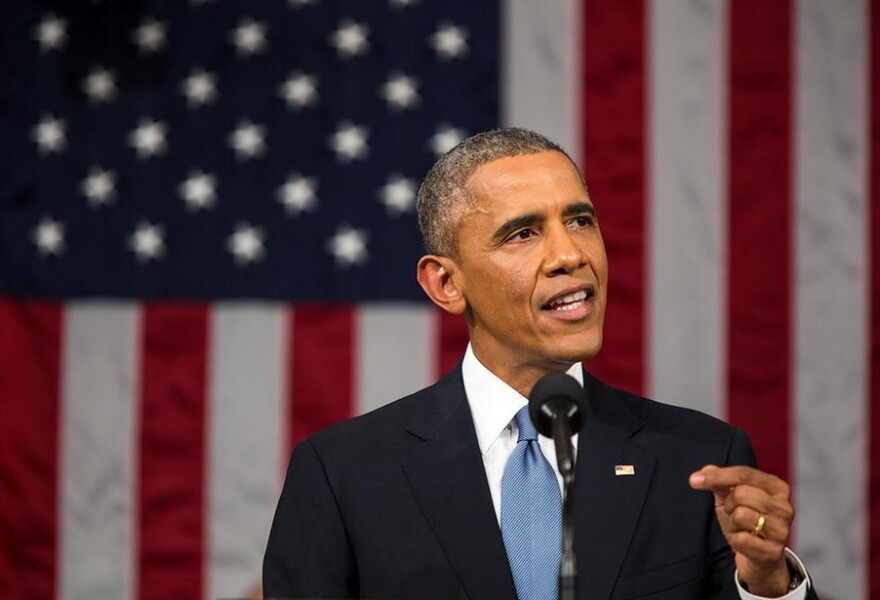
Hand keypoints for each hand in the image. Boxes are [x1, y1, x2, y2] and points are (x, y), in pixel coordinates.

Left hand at [689, 465, 792, 596]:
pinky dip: (736, 540)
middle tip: (735, 514)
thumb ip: (720, 482)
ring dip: (733, 523)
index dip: (718, 476)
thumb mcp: (732, 498)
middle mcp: (784, 507)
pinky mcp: (774, 551)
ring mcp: (781, 530)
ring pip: (740, 515)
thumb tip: (706, 470)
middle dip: (729, 504)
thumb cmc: (747, 523)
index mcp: (777, 488)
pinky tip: (745, 543)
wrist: (760, 558)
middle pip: (740, 494)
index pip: (744, 474)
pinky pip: (741, 539)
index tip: (695, 479)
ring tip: (742, 529)